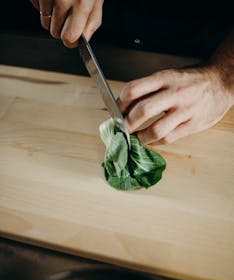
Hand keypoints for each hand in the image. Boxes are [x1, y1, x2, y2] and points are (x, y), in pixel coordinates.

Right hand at [30, 0, 103, 46]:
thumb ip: (92, 22)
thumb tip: (84, 41)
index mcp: (81, 4)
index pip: (69, 38)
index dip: (71, 41)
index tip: (73, 38)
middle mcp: (62, 0)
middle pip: (55, 33)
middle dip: (61, 29)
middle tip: (69, 16)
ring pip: (45, 23)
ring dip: (52, 18)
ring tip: (62, 3)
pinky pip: (37, 9)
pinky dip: (44, 6)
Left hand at [118, 66, 233, 144]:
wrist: (222, 81)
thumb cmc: (191, 81)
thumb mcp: (169, 76)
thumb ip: (149, 90)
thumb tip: (125, 105)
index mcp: (164, 78)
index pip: (133, 90)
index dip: (120, 103)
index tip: (116, 111)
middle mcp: (174, 93)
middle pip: (142, 110)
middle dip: (127, 123)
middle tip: (123, 128)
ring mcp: (185, 110)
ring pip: (156, 129)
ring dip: (141, 138)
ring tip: (137, 138)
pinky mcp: (193, 124)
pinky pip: (169, 138)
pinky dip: (156, 142)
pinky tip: (153, 140)